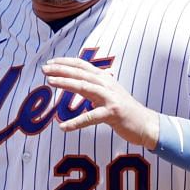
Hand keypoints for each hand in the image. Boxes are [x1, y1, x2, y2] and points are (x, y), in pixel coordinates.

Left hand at [43, 57, 161, 146]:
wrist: (145, 124)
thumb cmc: (125, 111)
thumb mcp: (109, 94)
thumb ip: (95, 87)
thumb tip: (79, 83)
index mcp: (104, 79)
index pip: (82, 65)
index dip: (66, 62)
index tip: (50, 63)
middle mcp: (107, 84)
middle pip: (81, 73)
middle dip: (61, 69)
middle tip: (44, 69)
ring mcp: (110, 97)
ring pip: (84, 87)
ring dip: (66, 84)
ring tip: (50, 83)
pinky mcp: (112, 113)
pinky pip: (90, 117)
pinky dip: (76, 122)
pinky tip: (63, 127)